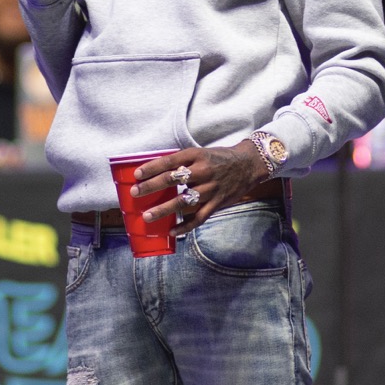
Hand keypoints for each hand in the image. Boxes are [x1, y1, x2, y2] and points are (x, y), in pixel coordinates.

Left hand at [132, 140, 269, 234]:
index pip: (169, 161)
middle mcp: (203, 171)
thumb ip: (182, 162)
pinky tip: (172, 231)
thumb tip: (156, 172)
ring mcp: (210, 189)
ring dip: (163, 209)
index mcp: (196, 156)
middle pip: (173, 179)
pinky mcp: (217, 203)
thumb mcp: (201, 153)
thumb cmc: (219, 158)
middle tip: (135, 192)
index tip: (136, 174)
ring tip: (148, 216)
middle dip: (151, 187)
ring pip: (183, 201)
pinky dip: (184, 226)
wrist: (248, 164)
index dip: (151, 168)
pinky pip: (198, 217)